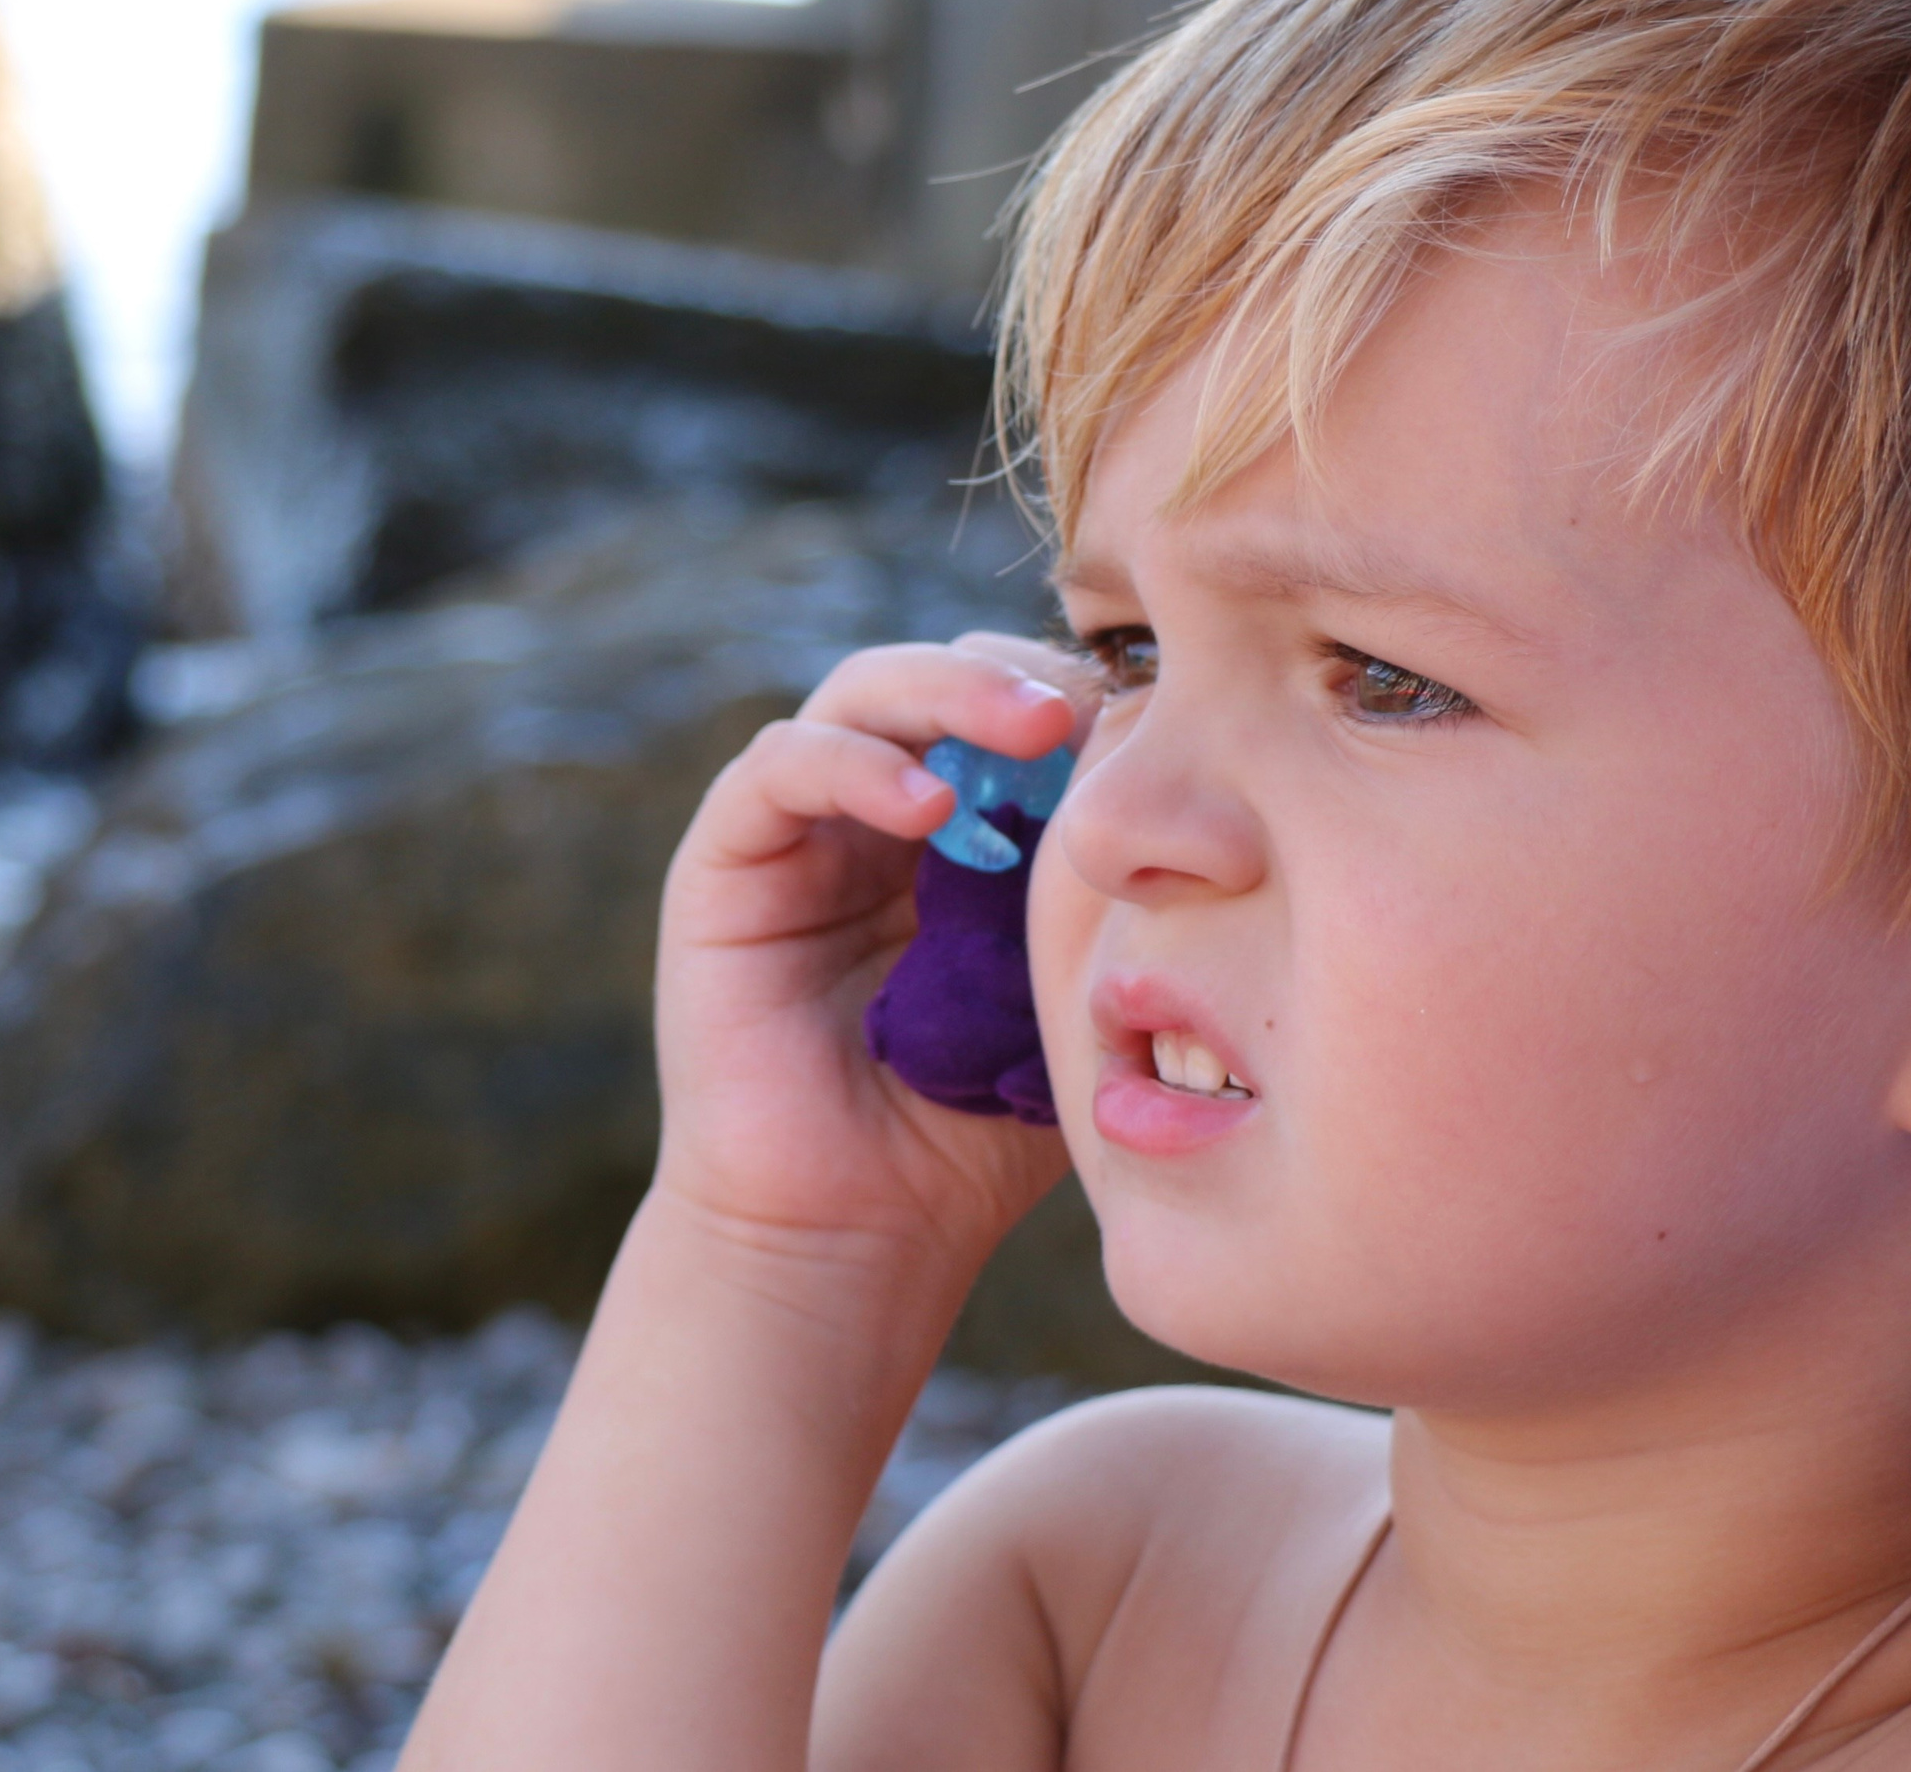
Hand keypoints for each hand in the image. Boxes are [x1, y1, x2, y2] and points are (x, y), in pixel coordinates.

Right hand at [653, 631, 1090, 1273]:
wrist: (859, 1234)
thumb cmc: (978, 1127)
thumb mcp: (1065, 986)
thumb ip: (1102, 891)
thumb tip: (1186, 789)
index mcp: (963, 828)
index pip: (1013, 706)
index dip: (1076, 694)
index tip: (1152, 719)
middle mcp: (875, 811)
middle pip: (940, 675)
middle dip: (1019, 677)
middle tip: (1087, 712)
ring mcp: (797, 829)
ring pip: (861, 694)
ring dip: (949, 694)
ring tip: (1031, 730)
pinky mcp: (724, 864)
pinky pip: (780, 768)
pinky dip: (856, 766)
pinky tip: (928, 806)